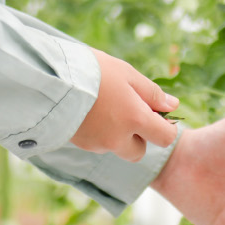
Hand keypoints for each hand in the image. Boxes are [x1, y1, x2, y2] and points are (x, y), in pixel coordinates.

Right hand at [69, 48, 178, 162]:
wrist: (51, 79)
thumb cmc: (94, 72)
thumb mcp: (127, 74)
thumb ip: (152, 93)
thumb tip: (173, 106)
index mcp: (135, 119)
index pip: (165, 138)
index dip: (165, 128)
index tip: (156, 113)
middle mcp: (118, 139)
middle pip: (138, 151)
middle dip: (138, 137)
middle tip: (127, 111)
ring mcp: (97, 145)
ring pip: (116, 146)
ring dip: (116, 134)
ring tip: (102, 104)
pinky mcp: (80, 145)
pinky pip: (97, 144)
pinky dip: (98, 132)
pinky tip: (89, 110)